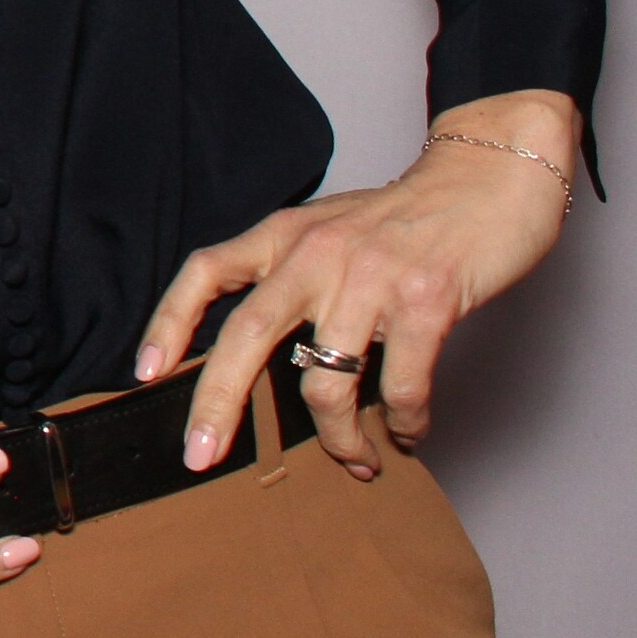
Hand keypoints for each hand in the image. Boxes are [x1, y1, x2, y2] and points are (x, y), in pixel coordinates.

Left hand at [134, 89, 578, 479]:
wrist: (491, 177)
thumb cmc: (409, 218)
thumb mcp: (331, 230)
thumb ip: (294, 277)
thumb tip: (264, 356)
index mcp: (285, 234)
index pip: (207, 272)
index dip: (168, 321)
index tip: (145, 372)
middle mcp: (317, 253)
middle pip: (247, 335)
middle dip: (217, 404)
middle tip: (200, 456)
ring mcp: (371, 276)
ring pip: (326, 381)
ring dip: (338, 437)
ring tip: (354, 460)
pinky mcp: (427, 300)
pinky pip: (401, 385)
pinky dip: (402, 423)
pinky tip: (406, 434)